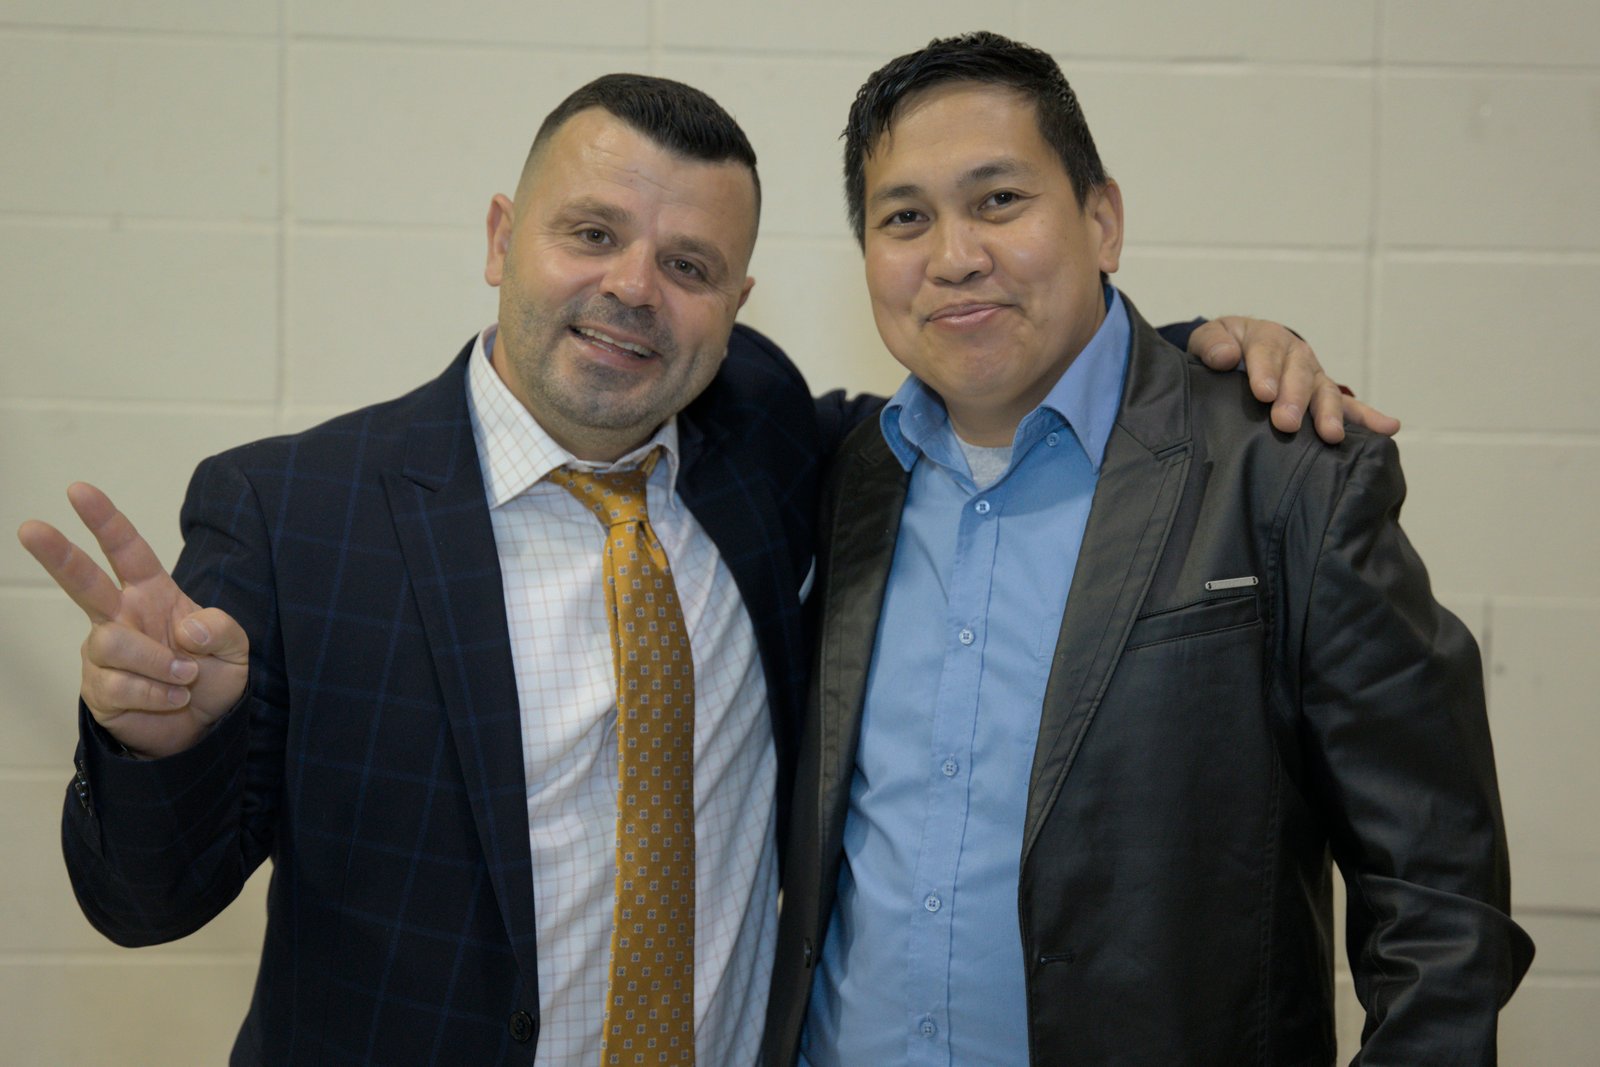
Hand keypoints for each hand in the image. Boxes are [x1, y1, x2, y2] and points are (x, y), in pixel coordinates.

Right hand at [17, 483, 247, 758]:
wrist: (204, 727)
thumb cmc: (212, 676)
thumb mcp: (235, 647)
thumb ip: (222, 629)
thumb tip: (188, 628)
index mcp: (152, 593)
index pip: (127, 551)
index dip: (105, 521)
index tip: (79, 490)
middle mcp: (120, 616)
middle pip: (81, 581)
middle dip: (56, 554)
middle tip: (30, 527)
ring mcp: (104, 652)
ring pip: (113, 644)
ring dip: (158, 664)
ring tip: (186, 678)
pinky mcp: (98, 689)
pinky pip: (119, 685)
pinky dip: (156, 694)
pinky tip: (171, 699)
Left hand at [1190, 316, 1400, 442]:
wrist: (1236, 352)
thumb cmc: (1223, 348)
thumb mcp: (1210, 339)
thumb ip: (1212, 344)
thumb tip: (1224, 357)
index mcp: (1268, 337)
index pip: (1267, 351)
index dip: (1266, 371)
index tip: (1263, 393)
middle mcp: (1297, 356)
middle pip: (1299, 375)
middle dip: (1295, 398)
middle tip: (1287, 422)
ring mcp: (1314, 377)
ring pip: (1325, 393)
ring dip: (1329, 414)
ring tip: (1331, 435)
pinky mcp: (1324, 397)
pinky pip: (1351, 408)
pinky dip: (1370, 418)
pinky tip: (1389, 429)